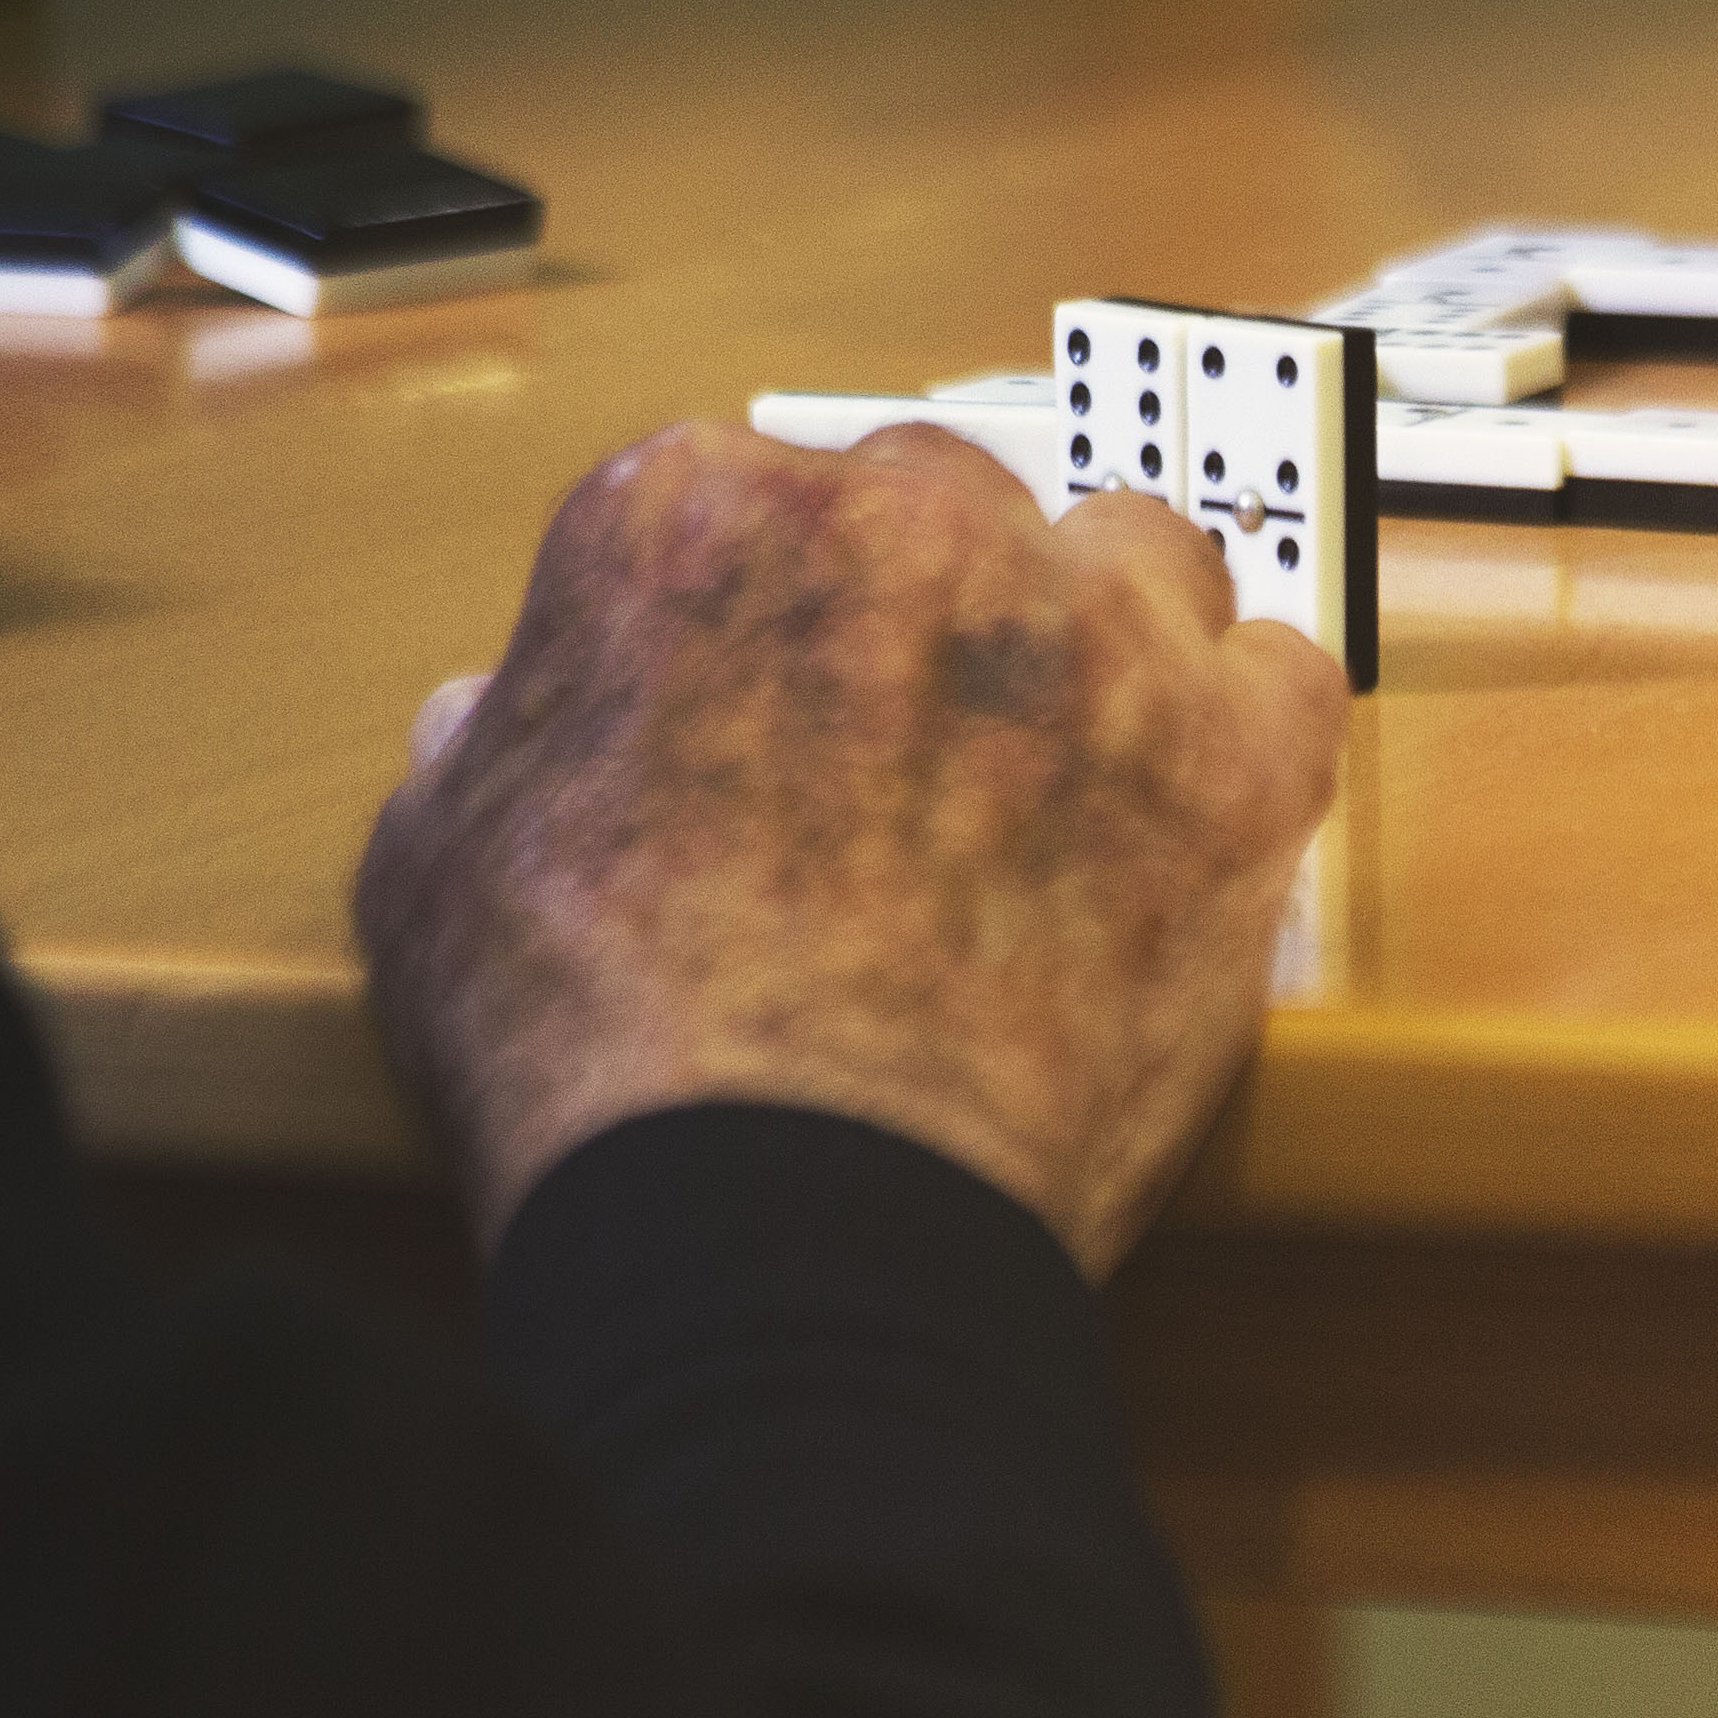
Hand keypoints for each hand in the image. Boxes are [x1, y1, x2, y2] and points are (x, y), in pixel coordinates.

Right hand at [354, 422, 1352, 1273]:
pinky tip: (1189, 813)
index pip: (739, 497)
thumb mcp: (436, 869)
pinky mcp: (1228, 756)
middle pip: (936, 505)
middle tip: (900, 760)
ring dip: (1102, 637)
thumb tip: (498, 718)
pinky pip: (1281, 678)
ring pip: (1131, 556)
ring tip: (1063, 766)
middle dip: (921, 613)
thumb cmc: (598, 1060)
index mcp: (691, 518)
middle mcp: (900, 522)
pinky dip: (1241, 736)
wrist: (782, 1220)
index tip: (763, 703)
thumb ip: (487, 747)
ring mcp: (1085, 629)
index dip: (752, 616)